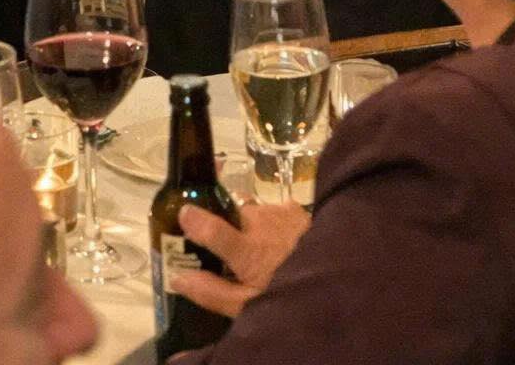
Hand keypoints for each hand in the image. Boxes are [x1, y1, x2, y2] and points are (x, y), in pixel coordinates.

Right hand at [168, 201, 310, 317]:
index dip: (196, 220)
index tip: (184, 211)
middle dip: (229, 228)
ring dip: (252, 225)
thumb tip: (178, 278)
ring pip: (251, 212)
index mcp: (246, 251)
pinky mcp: (293, 208)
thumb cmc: (287, 294)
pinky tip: (283, 240)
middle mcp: (259, 223)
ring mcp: (277, 212)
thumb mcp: (247, 306)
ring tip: (265, 249)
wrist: (336, 280)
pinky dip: (272, 221)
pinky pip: (271, 209)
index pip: (214, 230)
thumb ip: (211, 292)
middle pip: (231, 217)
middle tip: (237, 251)